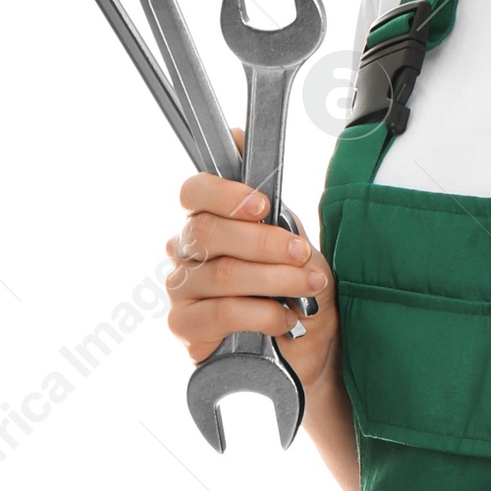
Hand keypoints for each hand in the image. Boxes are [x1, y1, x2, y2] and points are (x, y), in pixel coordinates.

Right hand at [164, 125, 341, 399]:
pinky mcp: (185, 328)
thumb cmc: (296, 294)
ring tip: (307, 289)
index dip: (225, 193)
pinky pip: (219, 313)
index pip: (194, 192)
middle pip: (208, 232)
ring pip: (220, 274)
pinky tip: (283, 319)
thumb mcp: (294, 243)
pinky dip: (260, 314)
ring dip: (273, 280)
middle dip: (264, 242)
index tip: (262, 205)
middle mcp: (186, 252)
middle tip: (302, 255)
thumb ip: (268, 202)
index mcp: (209, 221)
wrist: (309, 354)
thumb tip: (239, 136)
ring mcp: (181, 290)